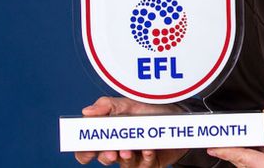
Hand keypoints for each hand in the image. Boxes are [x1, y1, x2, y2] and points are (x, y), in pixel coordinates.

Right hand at [74, 96, 188, 166]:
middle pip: (105, 158)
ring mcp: (135, 156)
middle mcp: (120, 147)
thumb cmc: (150, 109)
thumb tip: (86, 111)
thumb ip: (107, 105)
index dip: (85, 152)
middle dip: (106, 156)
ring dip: (125, 158)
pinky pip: (144, 166)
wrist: (178, 115)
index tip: (88, 151)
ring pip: (124, 164)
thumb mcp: (129, 102)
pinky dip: (145, 158)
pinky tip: (148, 150)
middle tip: (112, 152)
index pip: (90, 148)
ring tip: (129, 150)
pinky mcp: (150, 162)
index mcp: (110, 133)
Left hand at [207, 110, 263, 167]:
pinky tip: (263, 146)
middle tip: (224, 143)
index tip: (214, 148)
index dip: (225, 151)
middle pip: (246, 165)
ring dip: (248, 155)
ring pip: (255, 167)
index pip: (242, 157)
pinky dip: (262, 157)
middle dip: (235, 153)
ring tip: (242, 142)